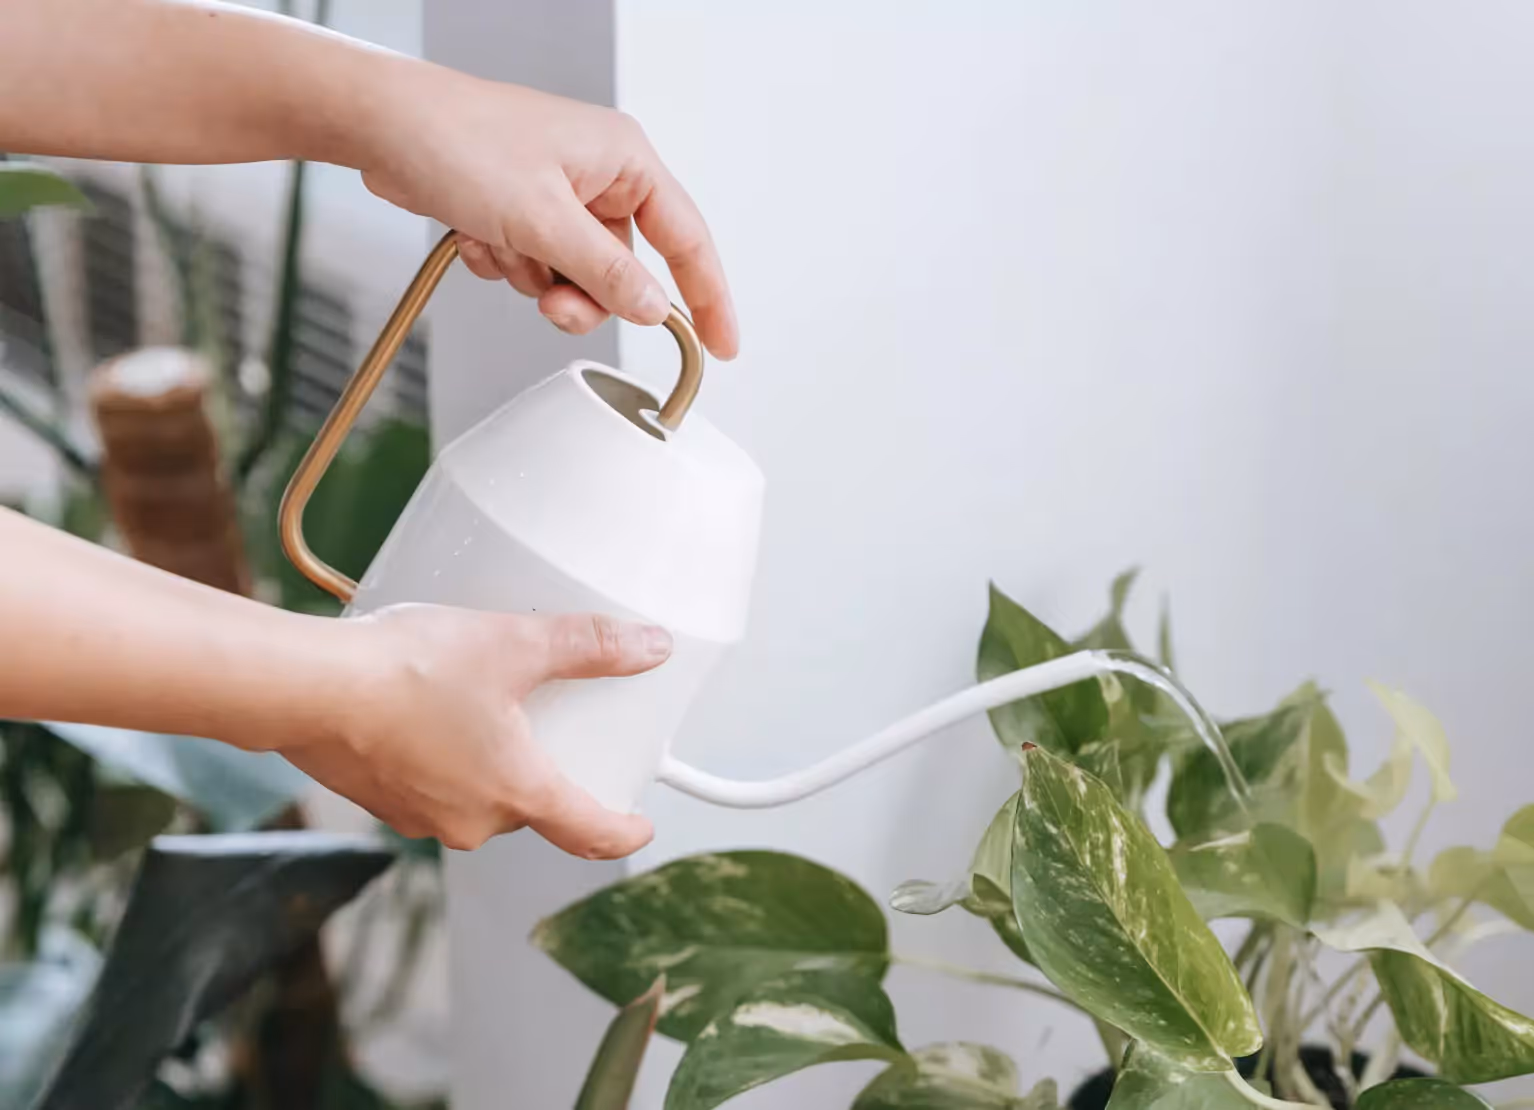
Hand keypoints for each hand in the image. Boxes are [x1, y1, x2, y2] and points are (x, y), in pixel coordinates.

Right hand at [279, 604, 672, 856]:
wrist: (306, 687)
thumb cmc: (407, 672)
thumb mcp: (515, 645)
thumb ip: (589, 646)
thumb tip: (650, 646)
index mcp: (516, 794)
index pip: (589, 832)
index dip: (624, 831)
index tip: (640, 826)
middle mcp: (471, 821)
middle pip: (529, 803)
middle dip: (543, 769)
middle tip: (553, 723)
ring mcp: (421, 816)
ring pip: (478, 793)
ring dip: (489, 759)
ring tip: (485, 703)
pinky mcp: (380, 800)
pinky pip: (432, 784)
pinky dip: (443, 756)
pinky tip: (429, 709)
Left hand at [358, 63, 738, 358]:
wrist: (381, 126)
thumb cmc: (457, 140)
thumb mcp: (543, 220)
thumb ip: (607, 273)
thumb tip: (654, 308)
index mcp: (624, 160)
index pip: (688, 240)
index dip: (709, 298)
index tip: (721, 346)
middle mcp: (599, 175)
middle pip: (622, 271)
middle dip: (581, 292)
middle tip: (551, 300)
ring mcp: (559, 194)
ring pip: (575, 276)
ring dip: (534, 278)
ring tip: (499, 244)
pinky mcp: (523, 209)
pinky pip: (535, 266)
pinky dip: (506, 264)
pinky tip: (477, 233)